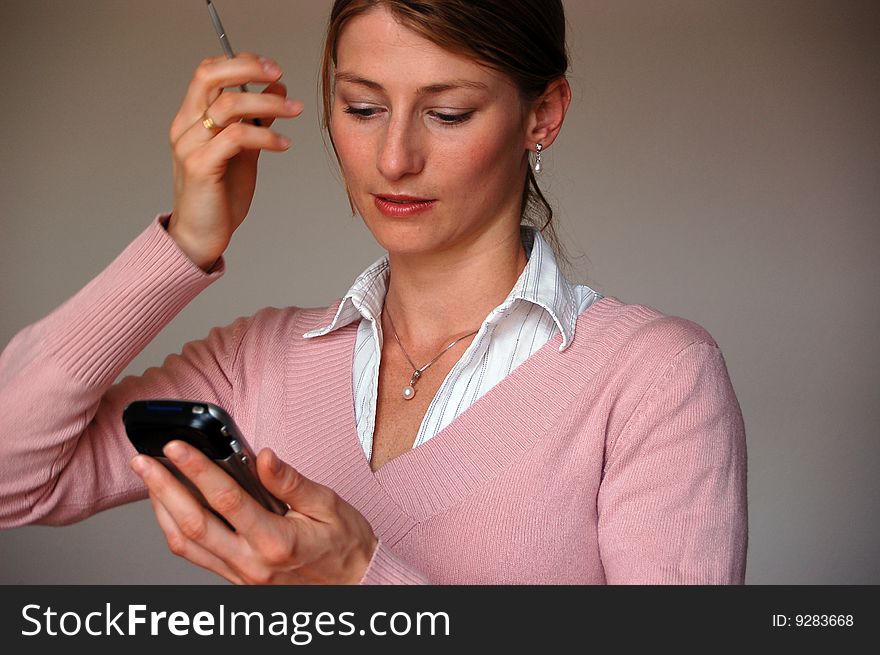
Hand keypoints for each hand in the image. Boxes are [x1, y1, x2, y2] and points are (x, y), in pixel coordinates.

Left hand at [129, 442, 377, 583]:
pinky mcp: (237, 579)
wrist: (356, 586)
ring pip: (186, 544)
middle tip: (142, 461)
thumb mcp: (328, 505)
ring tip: (149, 480)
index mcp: (276, 540)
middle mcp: (252, 562)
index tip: (177, 447)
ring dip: (161, 510)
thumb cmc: (346, 546)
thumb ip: (290, 481)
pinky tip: (170, 508)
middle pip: (192, 524)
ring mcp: (241, 575)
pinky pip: (196, 556)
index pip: (226, 499)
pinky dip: (175, 530)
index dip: (197, 469)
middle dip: (162, 488)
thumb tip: (263, 456)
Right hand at [168, 54, 303, 269]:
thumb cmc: (220, 195)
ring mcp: (190, 146)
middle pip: (209, 76)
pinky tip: (284, 144)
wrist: (202, 235)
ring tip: (294, 110)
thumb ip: (256, 121)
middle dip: (247, 68)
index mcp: (191, 119)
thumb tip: (277, 88)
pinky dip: (265, 136)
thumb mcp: (243, 151)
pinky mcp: (201, 166)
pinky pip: (236, 138)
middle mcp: (185, 127)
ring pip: (228, 106)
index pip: (207, 72)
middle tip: (278, 73)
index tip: (271, 68)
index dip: (239, 62)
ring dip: (268, 104)